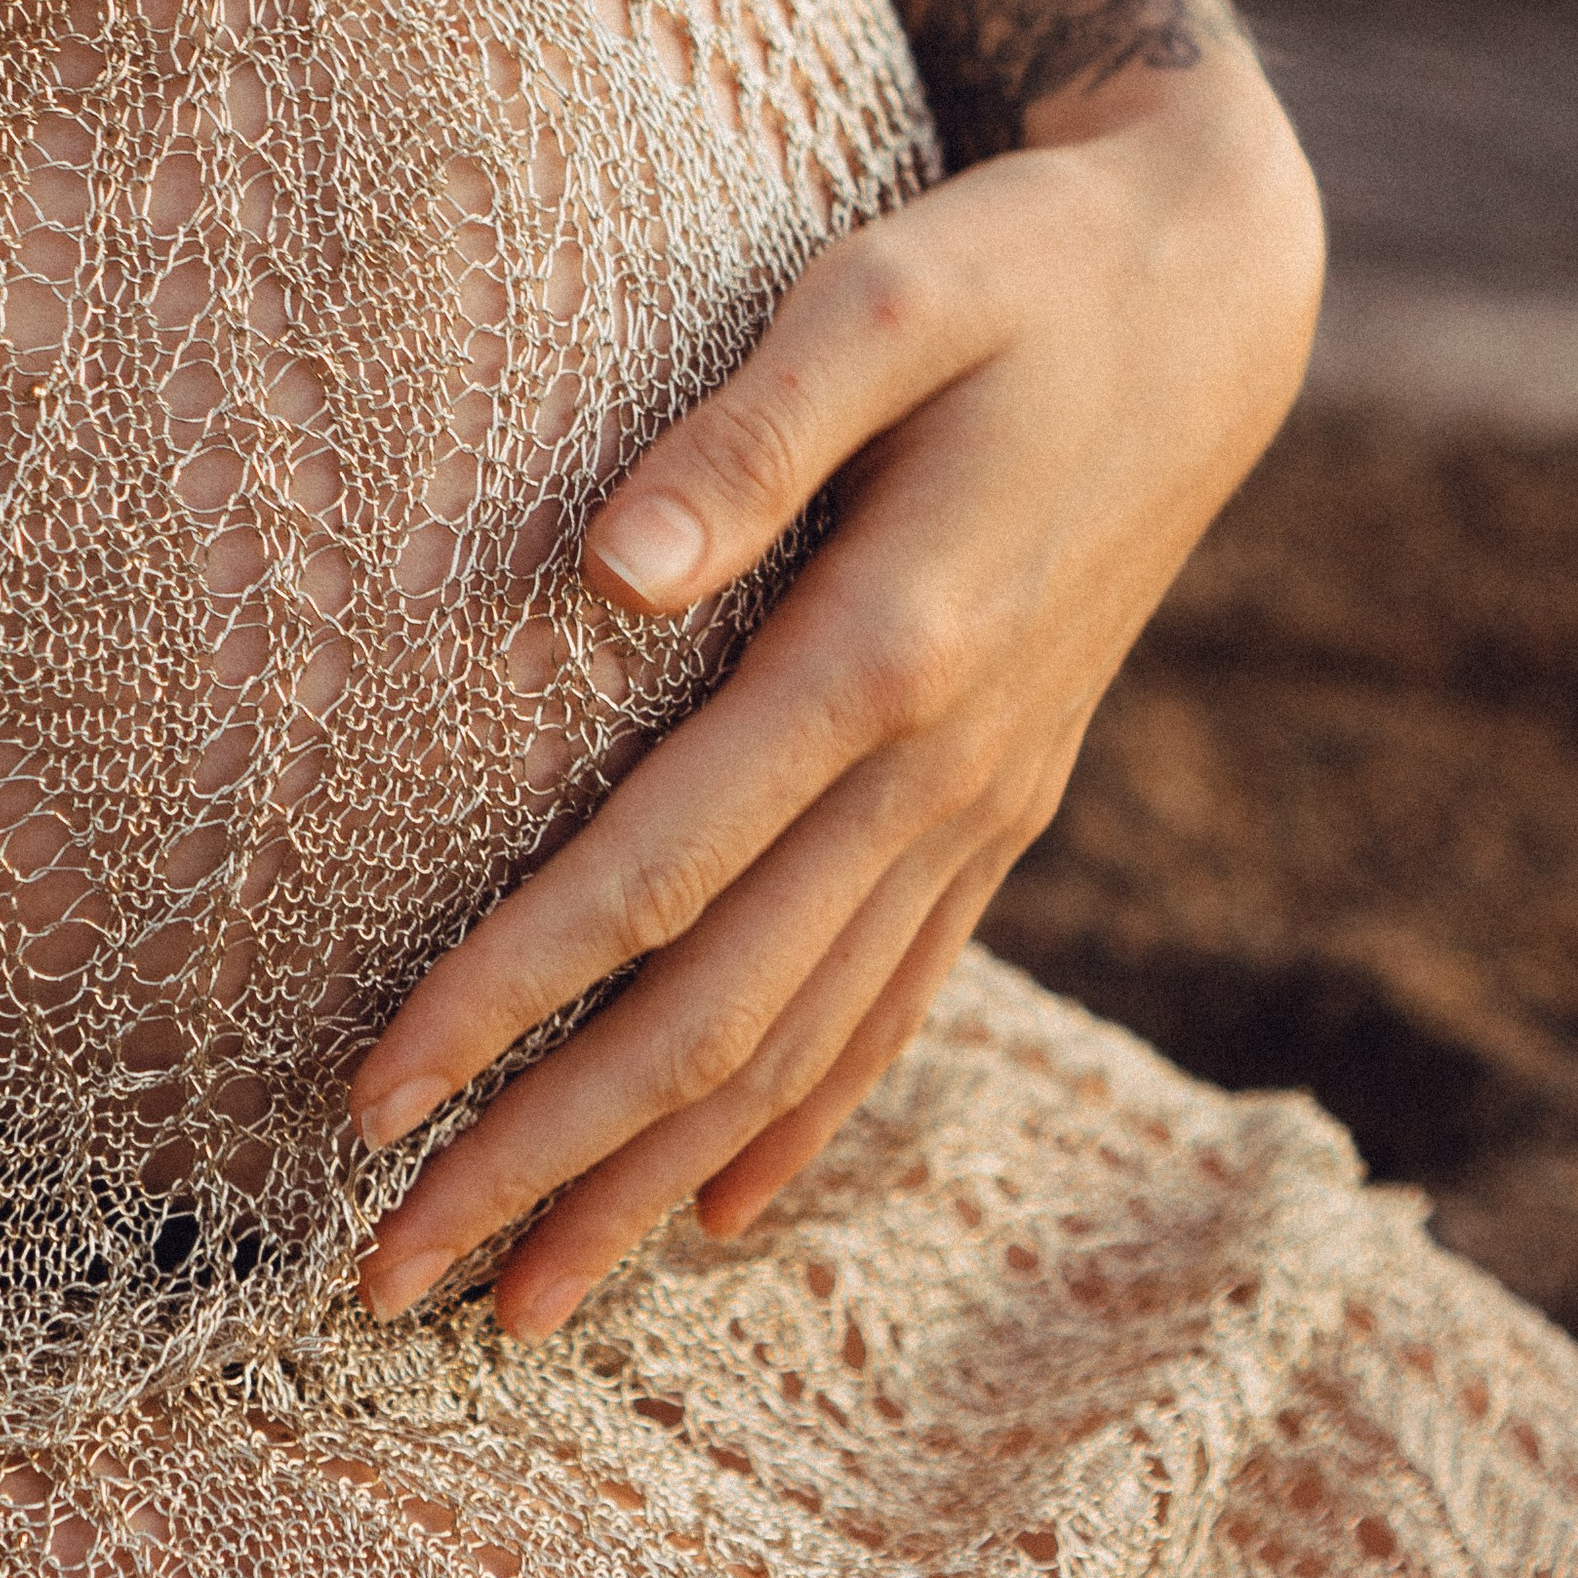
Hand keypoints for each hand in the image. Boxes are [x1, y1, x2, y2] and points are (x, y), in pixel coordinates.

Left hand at [349, 52, 1323, 1337]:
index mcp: (886, 653)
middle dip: (546, 1159)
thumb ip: (748, 429)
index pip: (655, 875)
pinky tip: (721, 1215)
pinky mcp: (1006, 807)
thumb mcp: (883, 291)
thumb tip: (603, 573)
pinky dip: (805, 1123)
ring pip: (801, 1051)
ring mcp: (982, 807)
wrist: (1212, 298)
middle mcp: (938, 773)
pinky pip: (896, 1005)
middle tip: (386, 1283)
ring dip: (654, 1186)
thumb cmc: (1011, 270)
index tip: (366, 1101)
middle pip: (715, 1018)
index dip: (506, 997)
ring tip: (519, 1306)